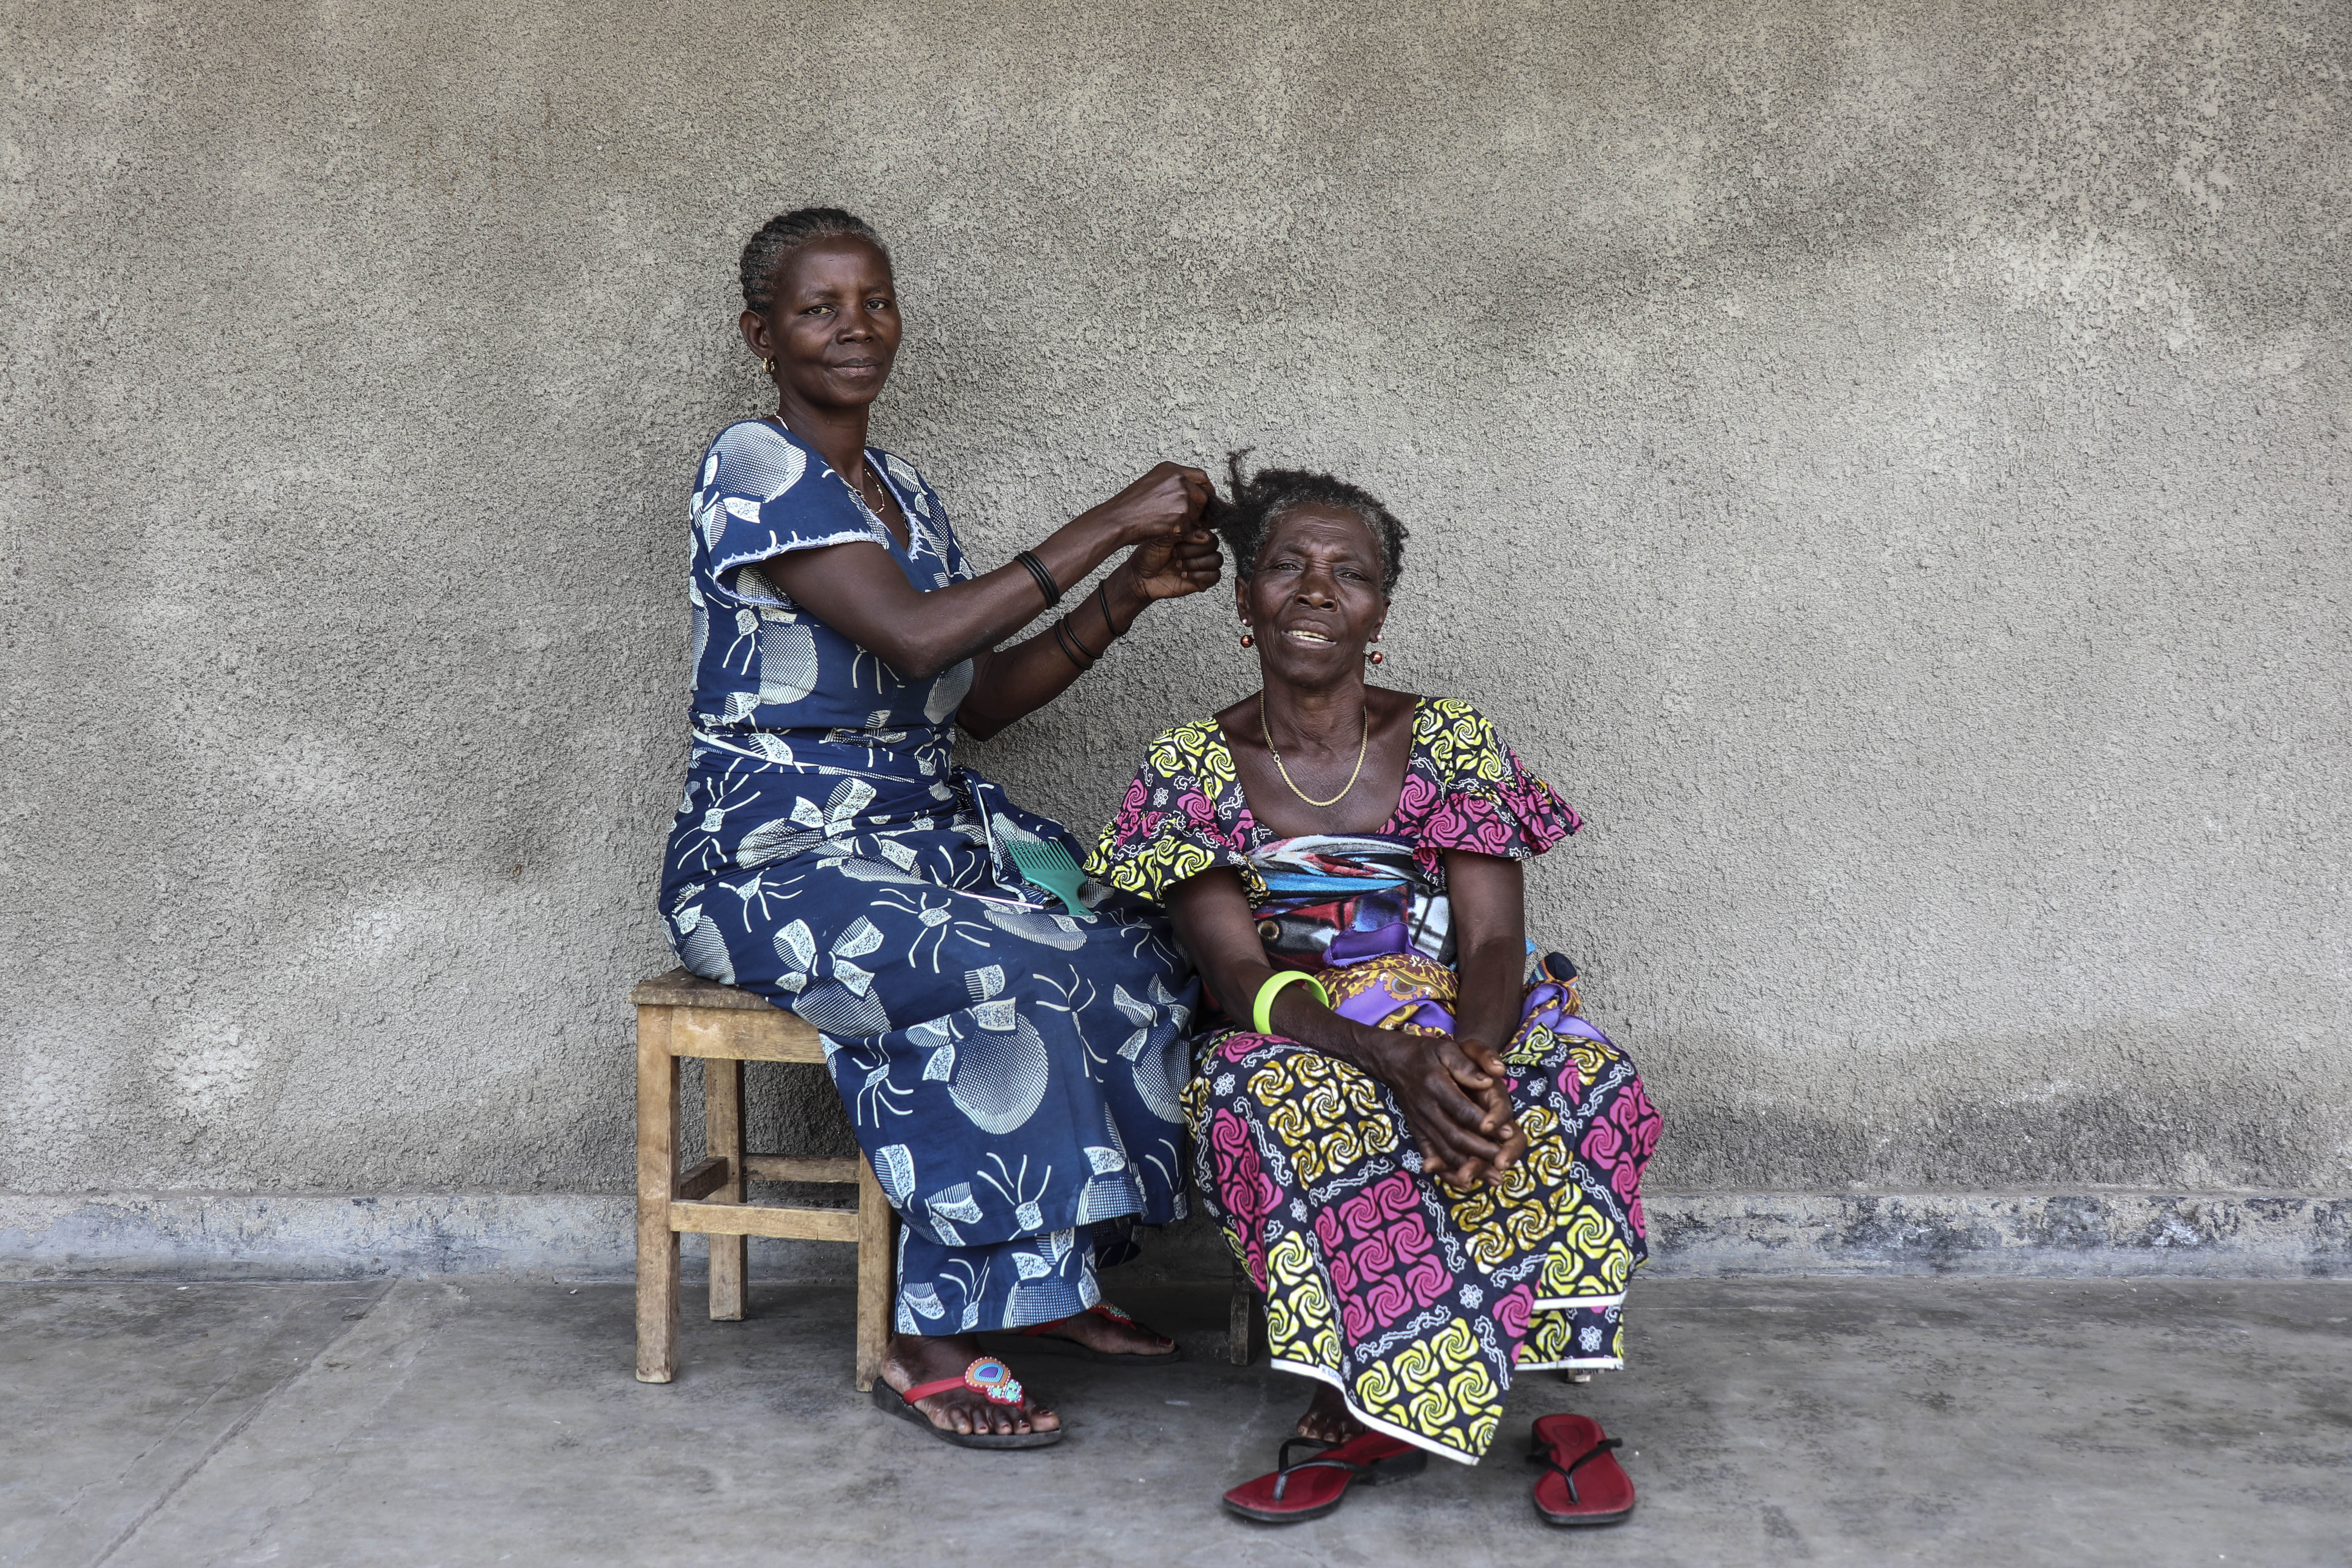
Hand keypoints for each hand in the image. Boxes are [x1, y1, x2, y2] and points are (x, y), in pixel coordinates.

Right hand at [1082, 462, 1211, 551]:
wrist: (1117, 519)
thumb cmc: (1129, 506)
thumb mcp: (1152, 485)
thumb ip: (1173, 486)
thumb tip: (1194, 496)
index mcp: (1171, 470)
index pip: (1201, 477)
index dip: (1206, 490)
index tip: (1205, 499)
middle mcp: (1178, 479)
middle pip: (1203, 496)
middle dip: (1199, 509)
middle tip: (1187, 518)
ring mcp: (1181, 496)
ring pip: (1197, 514)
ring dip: (1188, 522)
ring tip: (1167, 523)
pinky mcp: (1181, 515)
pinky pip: (1190, 528)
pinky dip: (1180, 533)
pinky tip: (1164, 529)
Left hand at [1112, 527, 1221, 603]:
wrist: (1140, 576)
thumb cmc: (1149, 555)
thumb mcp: (1162, 536)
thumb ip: (1183, 530)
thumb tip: (1204, 535)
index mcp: (1191, 534)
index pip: (1208, 530)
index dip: (1197, 535)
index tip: (1181, 539)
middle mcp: (1199, 548)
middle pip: (1214, 544)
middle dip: (1192, 549)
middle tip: (1175, 553)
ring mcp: (1202, 564)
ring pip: (1217, 560)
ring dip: (1195, 563)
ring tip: (1178, 565)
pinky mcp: (1202, 580)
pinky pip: (1214, 576)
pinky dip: (1199, 575)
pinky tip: (1184, 575)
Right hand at [1361, 1030, 1513, 1189]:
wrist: (1393, 1061)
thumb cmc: (1426, 1053)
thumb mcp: (1447, 1048)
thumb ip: (1468, 1064)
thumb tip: (1491, 1080)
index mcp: (1436, 1086)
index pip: (1463, 1110)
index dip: (1487, 1123)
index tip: (1509, 1134)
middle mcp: (1426, 1108)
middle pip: (1455, 1136)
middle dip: (1481, 1152)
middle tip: (1504, 1162)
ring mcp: (1420, 1122)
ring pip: (1444, 1150)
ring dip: (1468, 1167)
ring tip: (1492, 1178)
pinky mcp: (1416, 1130)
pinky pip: (1430, 1154)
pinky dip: (1446, 1171)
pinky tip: (1464, 1182)